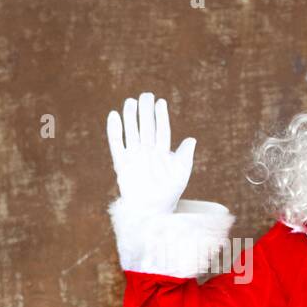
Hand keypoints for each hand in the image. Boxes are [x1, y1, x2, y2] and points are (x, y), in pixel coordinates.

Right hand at [107, 92, 195, 215]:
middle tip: (145, 95)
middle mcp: (147, 151)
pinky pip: (117, 143)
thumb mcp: (181, 173)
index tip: (161, 102)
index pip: (161, 129)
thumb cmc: (169, 193)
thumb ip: (185, 155)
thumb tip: (192, 139)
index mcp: (162, 152)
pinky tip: (114, 116)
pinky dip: (114, 130)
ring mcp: (134, 156)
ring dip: (130, 117)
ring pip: (131, 132)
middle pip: (146, 127)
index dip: (161, 116)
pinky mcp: (121, 163)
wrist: (152, 211)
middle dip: (145, 111)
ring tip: (130, 102)